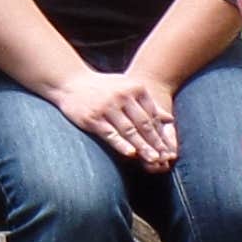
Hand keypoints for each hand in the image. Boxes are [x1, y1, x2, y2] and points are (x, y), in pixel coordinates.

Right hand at [47, 61, 175, 167]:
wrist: (71, 82)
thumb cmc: (102, 87)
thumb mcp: (127, 88)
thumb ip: (147, 103)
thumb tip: (169, 119)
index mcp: (134, 88)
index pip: (151, 114)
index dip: (160, 132)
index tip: (168, 147)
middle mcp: (122, 96)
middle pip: (143, 123)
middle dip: (155, 142)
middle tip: (165, 156)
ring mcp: (107, 107)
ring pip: (129, 131)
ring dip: (142, 146)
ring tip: (153, 159)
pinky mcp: (93, 118)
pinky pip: (110, 134)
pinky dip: (121, 144)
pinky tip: (131, 154)